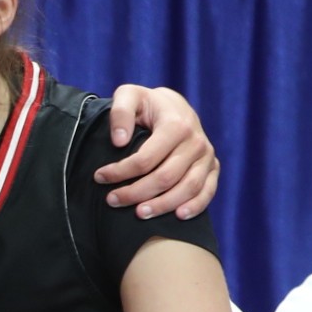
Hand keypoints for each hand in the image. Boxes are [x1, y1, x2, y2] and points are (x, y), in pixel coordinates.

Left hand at [100, 86, 218, 221]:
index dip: (120, 172)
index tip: (99, 177)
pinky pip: (207, 191)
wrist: (174, 106)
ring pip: (187, 188)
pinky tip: (178, 216)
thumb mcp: (129, 95)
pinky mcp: (213, 167)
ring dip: (162, 206)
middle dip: (135, 193)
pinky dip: (195, 206)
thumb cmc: (146, 104)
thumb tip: (119, 141)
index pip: (145, 158)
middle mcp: (196, 141)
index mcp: (176, 124)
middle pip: (165, 177)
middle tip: (112, 200)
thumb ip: (120, 111)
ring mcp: (206, 156)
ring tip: (138, 215)